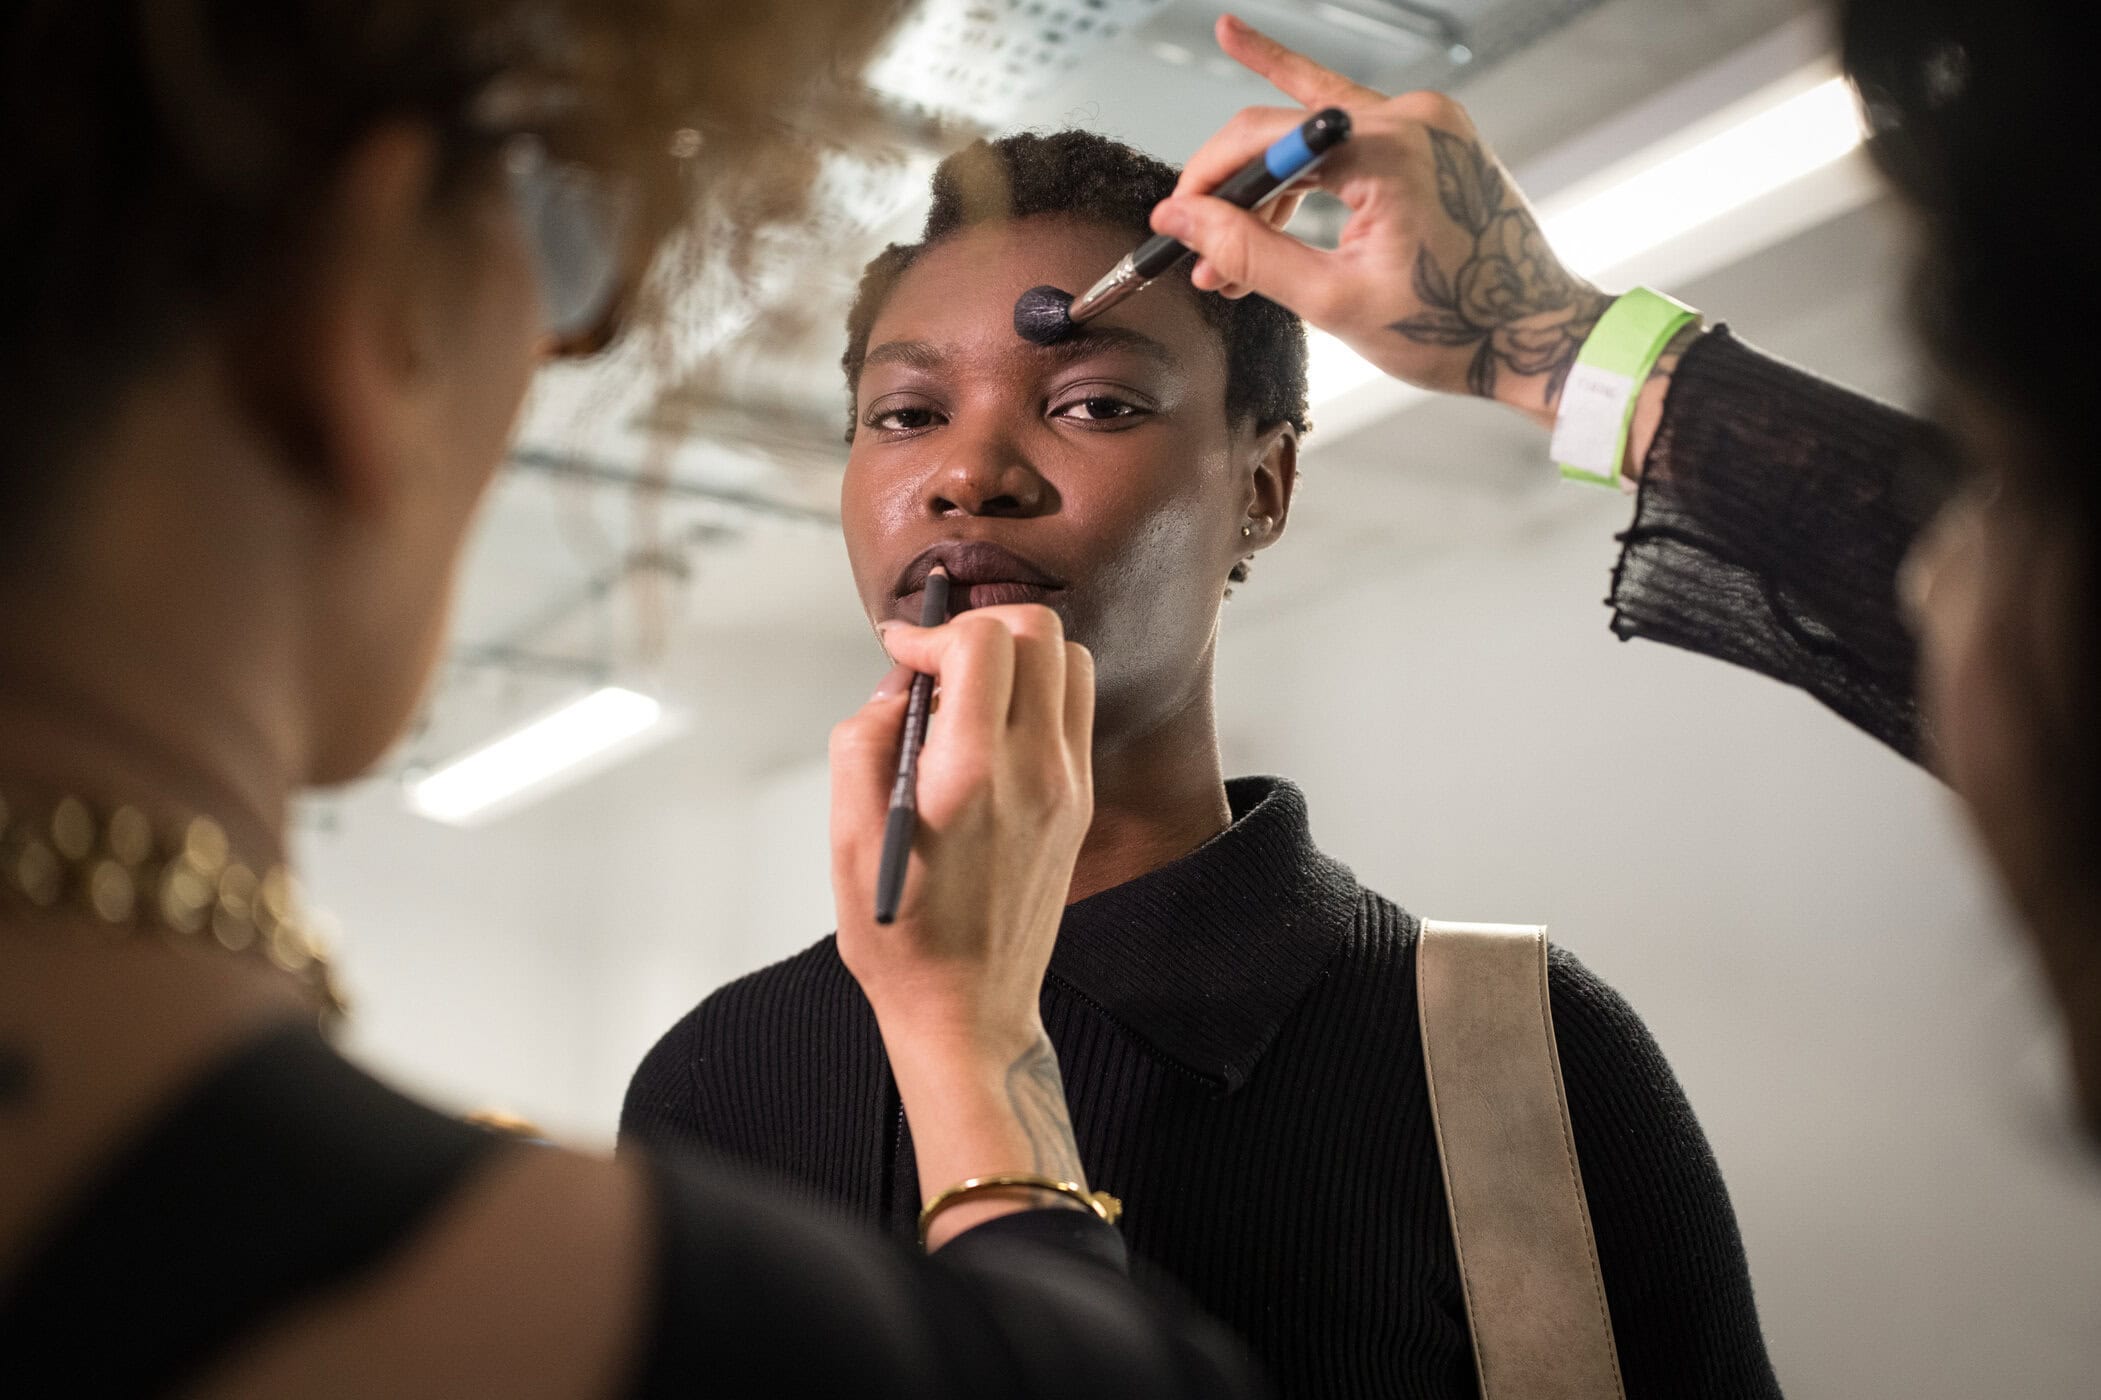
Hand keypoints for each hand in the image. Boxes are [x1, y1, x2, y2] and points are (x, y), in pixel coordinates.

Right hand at [830, 604, 1096, 1245]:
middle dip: (977, 627)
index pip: (982, 642)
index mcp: (973, 774)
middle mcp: (1035, 771)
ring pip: (1069, 662)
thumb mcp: (846, 836)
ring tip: (964, 693)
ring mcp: (1069, 786)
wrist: (968, 1010)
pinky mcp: (1081, 803)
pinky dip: (1037, 693)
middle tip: (932, 666)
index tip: (899, 653)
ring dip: (1015, 655)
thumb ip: (863, 742)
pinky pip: (1073, 711)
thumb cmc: (901, 936)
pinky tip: (990, 729)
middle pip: (1038, 632)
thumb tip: (894, 687)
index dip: (931, 630)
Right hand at [1149, 15, 1609, 428]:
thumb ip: (1250, 253)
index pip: (1265, 138)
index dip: (1207, 180)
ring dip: (1267, 189)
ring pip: (1312, 134)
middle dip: (1233, 191)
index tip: (1176, 219)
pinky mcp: (1433, 137)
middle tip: (1197, 244)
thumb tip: (1184, 221)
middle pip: (1284, 129)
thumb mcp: (1334, 301)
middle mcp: (1412, 118)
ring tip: (1237, 254)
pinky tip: (1257, 88)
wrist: (1535, 334)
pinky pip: (1349, 130)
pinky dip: (1306, 157)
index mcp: (1391, 150)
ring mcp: (1428, 123)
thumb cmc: (1457, 327)